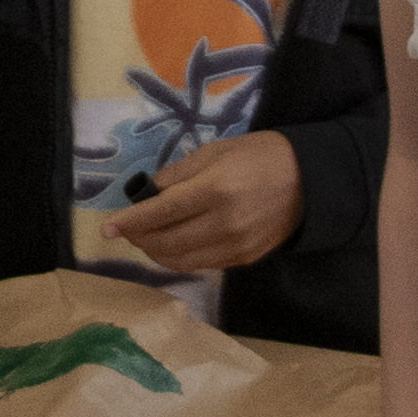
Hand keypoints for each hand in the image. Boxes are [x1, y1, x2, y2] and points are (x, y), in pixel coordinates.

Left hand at [93, 135, 299, 278]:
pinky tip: (174, 244)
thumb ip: (178, 175)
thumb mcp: (216, 151)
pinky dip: (180, 258)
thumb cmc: (260, 155)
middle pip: (166, 243)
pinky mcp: (243, 259)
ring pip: (180, 261)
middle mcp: (223, 223)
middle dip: (139, 239)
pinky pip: (201, 264)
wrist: (311, 180)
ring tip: (147, 239)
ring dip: (156, 253)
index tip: (106, 229)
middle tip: (127, 230)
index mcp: (215, 190)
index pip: (160, 213)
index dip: (130, 223)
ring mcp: (235, 246)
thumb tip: (149, 195)